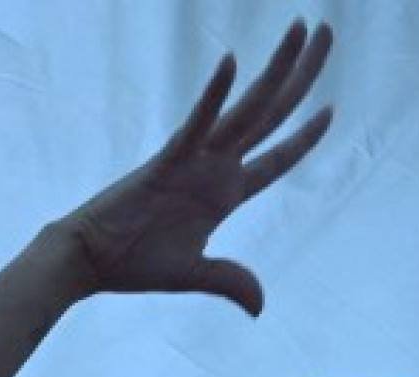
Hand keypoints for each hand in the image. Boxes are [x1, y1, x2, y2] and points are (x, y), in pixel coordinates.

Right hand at [58, 23, 335, 316]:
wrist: (87, 261)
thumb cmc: (132, 262)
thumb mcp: (192, 274)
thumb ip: (228, 280)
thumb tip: (259, 306)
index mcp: (224, 192)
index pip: (276, 158)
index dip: (305, 137)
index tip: (331, 110)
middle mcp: (215, 166)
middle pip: (273, 113)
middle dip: (303, 75)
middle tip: (325, 32)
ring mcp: (194, 160)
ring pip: (248, 108)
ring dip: (276, 69)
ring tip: (301, 29)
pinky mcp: (166, 161)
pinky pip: (196, 124)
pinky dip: (213, 96)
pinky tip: (232, 63)